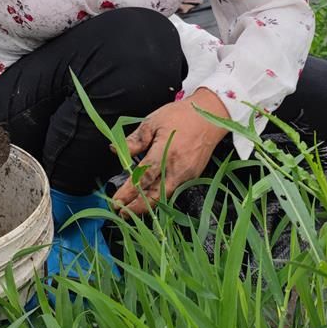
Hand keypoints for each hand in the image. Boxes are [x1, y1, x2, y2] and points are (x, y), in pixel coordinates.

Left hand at [111, 88, 229, 216]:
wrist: (210, 116)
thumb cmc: (180, 116)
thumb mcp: (153, 122)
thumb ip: (135, 140)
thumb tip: (116, 151)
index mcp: (165, 153)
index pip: (143, 177)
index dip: (129, 191)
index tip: (116, 201)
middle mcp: (177, 168)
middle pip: (155, 194)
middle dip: (137, 207)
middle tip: (120, 212)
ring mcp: (187, 174)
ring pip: (164, 195)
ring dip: (148, 204)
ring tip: (132, 209)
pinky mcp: (193, 176)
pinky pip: (173, 189)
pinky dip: (160, 196)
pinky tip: (149, 198)